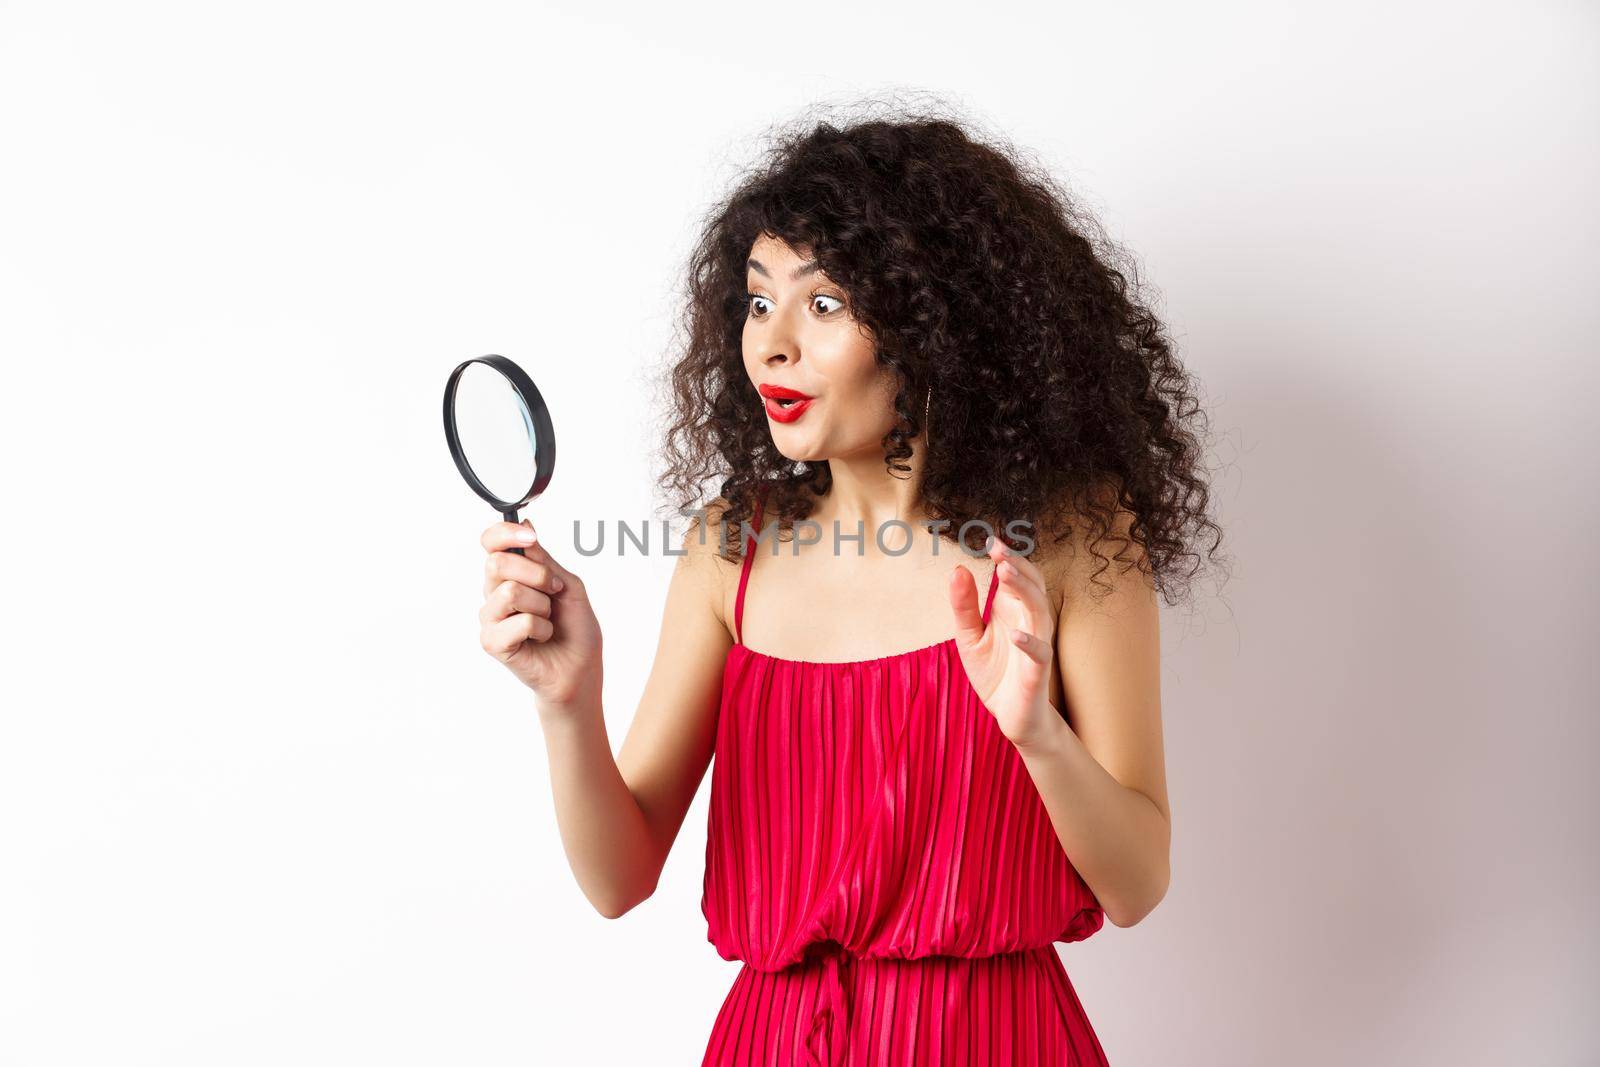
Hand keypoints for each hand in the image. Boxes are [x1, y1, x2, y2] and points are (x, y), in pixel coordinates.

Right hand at [479, 519, 602, 715]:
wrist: (580, 669)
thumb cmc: (574, 629)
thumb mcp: (567, 585)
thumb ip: (544, 559)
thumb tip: (526, 527)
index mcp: (511, 574)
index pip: (491, 542)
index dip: (505, 533)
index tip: (530, 537)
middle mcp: (494, 593)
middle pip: (496, 563)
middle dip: (536, 574)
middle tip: (553, 591)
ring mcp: (490, 618)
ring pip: (509, 592)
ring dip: (542, 605)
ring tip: (548, 619)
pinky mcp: (492, 641)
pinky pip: (519, 621)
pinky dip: (541, 628)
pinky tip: (541, 637)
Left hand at [948, 534, 1059, 751]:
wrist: (1012, 716)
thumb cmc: (994, 672)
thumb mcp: (969, 637)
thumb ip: (964, 606)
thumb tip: (957, 569)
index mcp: (1013, 609)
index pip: (1016, 575)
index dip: (1006, 557)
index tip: (990, 540)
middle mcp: (1029, 621)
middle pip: (1033, 585)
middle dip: (1017, 565)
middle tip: (998, 550)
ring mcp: (1036, 645)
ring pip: (1040, 611)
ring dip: (1024, 591)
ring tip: (1004, 574)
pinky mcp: (1037, 672)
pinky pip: (1039, 653)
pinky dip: (1029, 642)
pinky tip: (1015, 634)